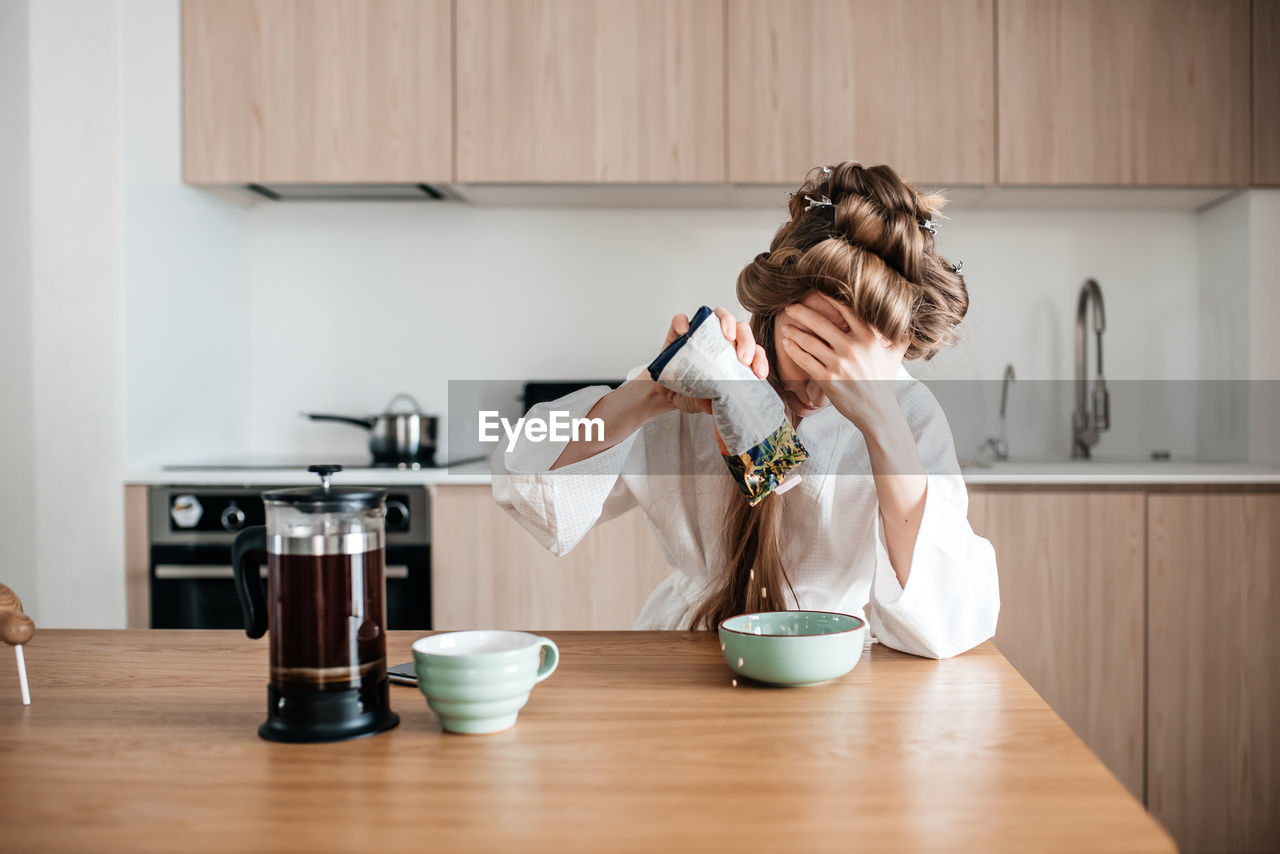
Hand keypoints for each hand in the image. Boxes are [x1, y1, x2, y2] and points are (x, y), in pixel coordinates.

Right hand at [654, 307, 767, 414]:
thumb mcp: (707, 402)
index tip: (759, 374)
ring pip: (719, 315)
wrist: (667, 394)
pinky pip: (681, 320)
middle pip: (741, 330)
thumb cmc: (693, 393)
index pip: (753, 351)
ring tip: (727, 336)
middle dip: (747, 341)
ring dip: (727, 322)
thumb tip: (720, 404)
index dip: (759, 359)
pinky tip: (686, 333)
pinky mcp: (678, 332)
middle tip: (743, 359)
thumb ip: (715, 401)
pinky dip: (684, 323)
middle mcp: (721, 340)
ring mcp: (701, 332)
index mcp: (734, 356)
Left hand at [776, 292, 906, 433]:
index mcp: (868, 337)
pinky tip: (786, 343)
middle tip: (790, 306)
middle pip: (821, 322)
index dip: (828, 297)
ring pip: (809, 341)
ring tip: (785, 325)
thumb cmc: (884, 382)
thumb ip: (900, 335)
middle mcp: (853, 348)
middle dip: (802, 312)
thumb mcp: (896, 355)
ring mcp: (839, 364)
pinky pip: (805, 360)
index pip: (845, 309)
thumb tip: (910, 318)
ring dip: (794, 331)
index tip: (815, 289)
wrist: (877, 412)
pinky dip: (793, 350)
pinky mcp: (827, 379)